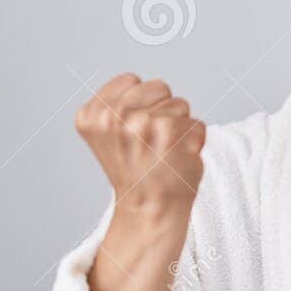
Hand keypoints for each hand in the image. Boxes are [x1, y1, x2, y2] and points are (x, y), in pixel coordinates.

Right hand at [76, 74, 205, 225]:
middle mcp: (113, 117)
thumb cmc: (136, 172)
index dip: (140, 103)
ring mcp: (141, 122)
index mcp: (92, 115)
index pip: (131, 80)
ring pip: (180, 104)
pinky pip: (197, 123)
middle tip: (152, 143)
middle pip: (158, 86)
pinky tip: (178, 159)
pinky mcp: (171, 132)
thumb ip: (117, 106)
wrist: (149, 210)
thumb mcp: (108, 135)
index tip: (135, 131)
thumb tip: (141, 83)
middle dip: (162, 110)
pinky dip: (195, 141)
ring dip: (179, 126)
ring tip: (164, 152)